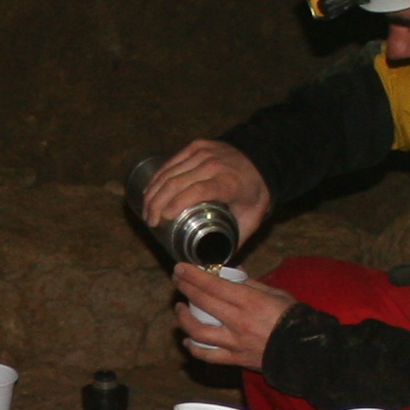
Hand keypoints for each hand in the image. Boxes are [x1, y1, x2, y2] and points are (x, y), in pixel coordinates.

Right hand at [139, 139, 272, 240]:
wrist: (264, 161)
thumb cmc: (255, 193)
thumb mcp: (252, 219)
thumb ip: (235, 242)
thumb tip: (215, 263)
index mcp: (228, 183)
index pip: (197, 191)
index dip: (176, 204)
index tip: (162, 219)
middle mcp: (214, 164)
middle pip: (177, 182)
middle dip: (157, 202)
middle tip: (150, 221)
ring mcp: (204, 152)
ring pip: (171, 171)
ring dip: (153, 191)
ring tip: (146, 210)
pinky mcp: (197, 146)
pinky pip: (172, 161)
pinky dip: (158, 176)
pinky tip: (149, 190)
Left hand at [174, 263, 300, 372]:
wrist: (306, 352)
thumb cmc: (294, 319)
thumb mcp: (276, 294)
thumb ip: (251, 285)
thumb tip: (232, 275)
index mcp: (249, 302)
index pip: (213, 285)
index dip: (193, 275)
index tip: (180, 268)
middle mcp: (238, 322)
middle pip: (202, 303)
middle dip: (185, 289)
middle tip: (177, 280)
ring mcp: (235, 342)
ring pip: (198, 332)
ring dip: (184, 319)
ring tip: (180, 310)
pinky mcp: (235, 359)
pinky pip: (208, 356)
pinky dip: (194, 348)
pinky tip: (188, 341)